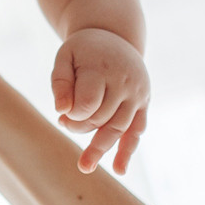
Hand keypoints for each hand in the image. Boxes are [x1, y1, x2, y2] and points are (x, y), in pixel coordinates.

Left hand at [52, 28, 148, 174]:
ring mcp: (137, 94)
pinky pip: (137, 130)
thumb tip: (61, 111)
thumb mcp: (64, 57)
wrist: (114, 36)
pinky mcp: (144, 103)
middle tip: (65, 123)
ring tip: (85, 167)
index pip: (88, 104)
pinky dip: (128, 150)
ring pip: (118, 128)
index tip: (62, 113)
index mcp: (103, 69)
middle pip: (101, 119)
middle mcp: (125, 82)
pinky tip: (119, 169)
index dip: (72, 115)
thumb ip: (60, 83)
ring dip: (101, 148)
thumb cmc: (83, 50)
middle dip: (80, 127)